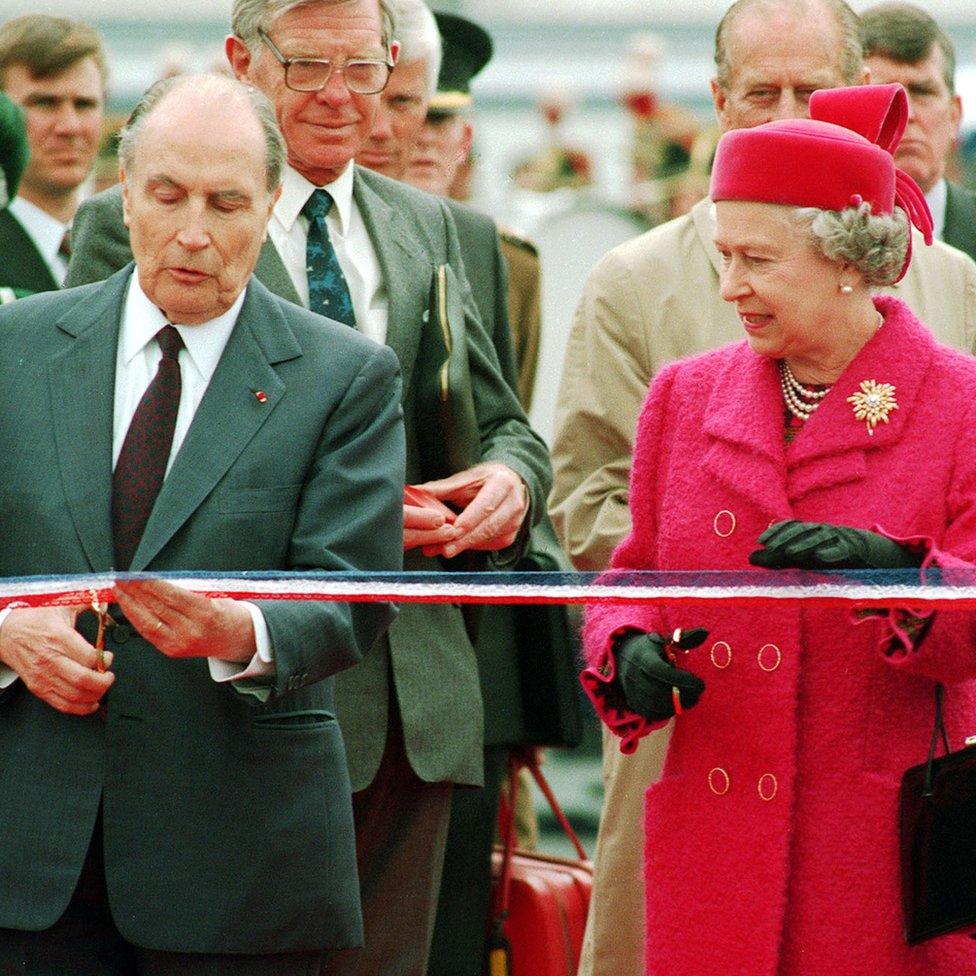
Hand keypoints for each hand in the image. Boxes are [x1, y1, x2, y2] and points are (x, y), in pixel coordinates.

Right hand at [0, 605, 113, 714]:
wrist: (7, 632)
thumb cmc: (36, 619)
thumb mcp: (62, 605)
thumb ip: (88, 603)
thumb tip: (108, 602)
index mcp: (59, 638)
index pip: (88, 657)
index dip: (105, 660)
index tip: (108, 657)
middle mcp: (50, 659)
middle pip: (83, 680)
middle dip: (103, 682)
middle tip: (109, 676)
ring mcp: (43, 676)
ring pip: (74, 695)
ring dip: (95, 695)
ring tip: (102, 687)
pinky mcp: (38, 687)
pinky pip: (61, 704)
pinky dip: (80, 708)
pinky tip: (92, 703)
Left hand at [114, 579, 255, 662]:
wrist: (238, 639)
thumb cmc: (228, 614)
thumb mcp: (216, 595)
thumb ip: (188, 590)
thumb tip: (157, 581)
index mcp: (206, 613)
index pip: (171, 596)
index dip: (150, 585)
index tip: (136, 575)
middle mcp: (192, 631)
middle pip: (156, 608)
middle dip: (135, 592)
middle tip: (121, 579)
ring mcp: (180, 643)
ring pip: (148, 623)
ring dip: (130, 606)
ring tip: (119, 592)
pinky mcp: (172, 651)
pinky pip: (149, 633)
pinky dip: (136, 619)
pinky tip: (129, 608)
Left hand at [412, 462, 528, 557]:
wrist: (512, 482)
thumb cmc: (486, 479)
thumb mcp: (465, 478)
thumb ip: (441, 488)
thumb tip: (413, 492)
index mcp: (502, 484)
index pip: (483, 508)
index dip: (466, 522)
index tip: (449, 531)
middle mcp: (513, 504)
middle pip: (487, 527)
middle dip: (463, 541)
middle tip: (442, 549)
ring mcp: (515, 521)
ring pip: (489, 539)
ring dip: (465, 546)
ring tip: (442, 549)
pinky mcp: (511, 535)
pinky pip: (490, 545)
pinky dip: (473, 547)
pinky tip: (458, 546)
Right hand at [613, 629, 707, 722]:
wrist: (623, 655)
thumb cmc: (650, 647)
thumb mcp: (665, 639)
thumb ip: (685, 638)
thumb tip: (705, 632)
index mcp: (642, 656)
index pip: (658, 670)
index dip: (680, 678)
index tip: (699, 682)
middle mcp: (633, 673)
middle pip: (657, 690)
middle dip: (682, 695)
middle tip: (699, 693)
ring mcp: (631, 689)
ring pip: (654, 704)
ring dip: (675, 705)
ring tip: (692, 699)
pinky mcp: (632, 701)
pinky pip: (649, 712)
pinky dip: (665, 712)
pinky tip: (678, 706)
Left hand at [750, 521, 921, 569]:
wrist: (868, 553)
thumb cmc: (828, 555)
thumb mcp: (801, 558)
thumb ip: (777, 559)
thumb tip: (750, 558)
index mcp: (809, 530)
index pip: (791, 526)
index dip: (776, 532)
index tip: (761, 542)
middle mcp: (822, 530)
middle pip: (802, 530)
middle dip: (785, 539)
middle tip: (770, 549)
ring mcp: (838, 537)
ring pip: (819, 537)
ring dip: (804, 545)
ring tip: (790, 553)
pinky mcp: (854, 548)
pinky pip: (842, 549)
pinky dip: (831, 552)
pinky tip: (821, 558)